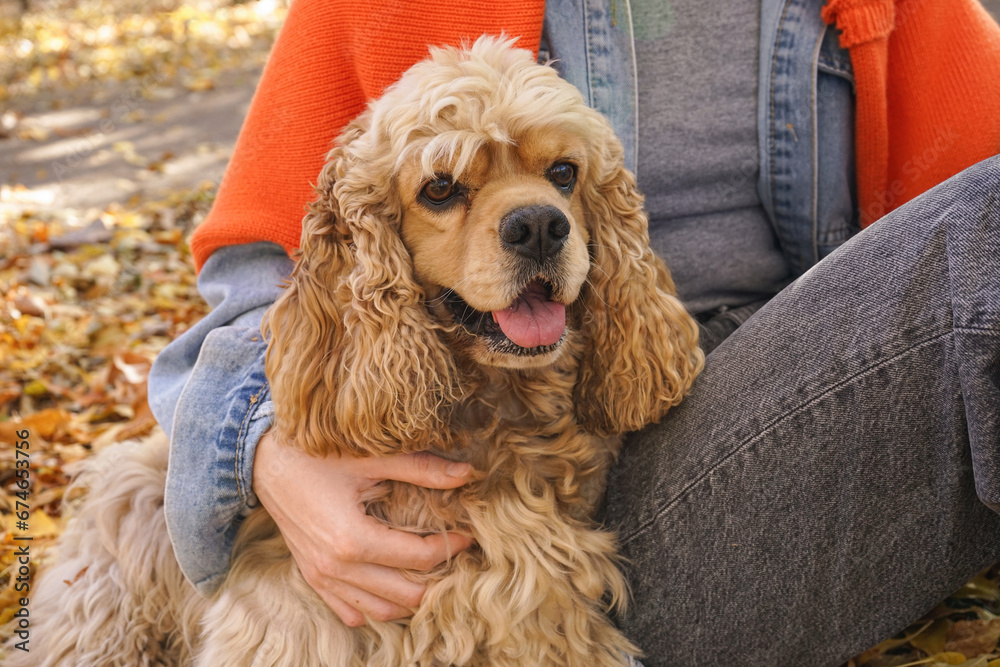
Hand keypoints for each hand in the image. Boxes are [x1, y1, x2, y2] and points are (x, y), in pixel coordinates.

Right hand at [252, 430, 474, 626]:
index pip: (419, 558)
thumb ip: (421, 468)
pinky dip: (377, 605)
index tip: (468, 534)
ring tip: (431, 572)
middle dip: (436, 580)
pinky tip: (394, 585)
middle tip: (454, 558)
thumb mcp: (370, 458)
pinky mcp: (312, 577)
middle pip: (405, 595)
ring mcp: (321, 577)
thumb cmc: (314, 454)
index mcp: (353, 540)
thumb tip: (468, 473)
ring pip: (380, 610)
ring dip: (409, 597)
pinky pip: (351, 610)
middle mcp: (336, 568)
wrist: (262, 461)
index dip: (450, 547)